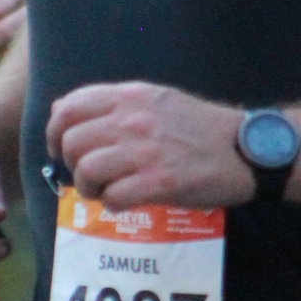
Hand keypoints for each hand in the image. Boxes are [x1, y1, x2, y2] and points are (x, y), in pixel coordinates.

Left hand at [46, 81, 254, 208]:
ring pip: (86, 170)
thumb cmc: (199, 128)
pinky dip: (113, 204)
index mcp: (130, 96)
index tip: (60, 149)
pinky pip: (113, 197)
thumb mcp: (155, 100)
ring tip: (106, 191)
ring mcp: (145, 151)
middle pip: (72, 142)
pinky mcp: (159, 182)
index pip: (70, 107)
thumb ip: (112, 104)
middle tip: (90, 175)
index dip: (55, 131)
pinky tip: (126, 202)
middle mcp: (133, 119)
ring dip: (90, 188)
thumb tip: (62, 110)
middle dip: (72, 164)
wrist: (245, 149)